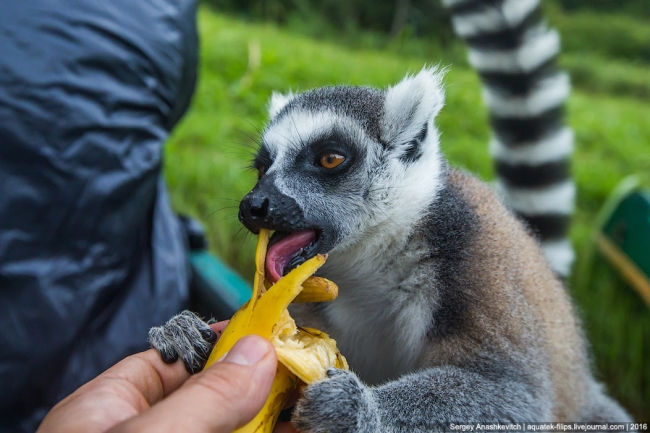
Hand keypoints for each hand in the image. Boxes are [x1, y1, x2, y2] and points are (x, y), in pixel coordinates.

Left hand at [38, 322, 280, 432]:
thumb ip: (203, 396)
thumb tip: (255, 352)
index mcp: (108, 410)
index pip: (176, 355)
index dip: (226, 340)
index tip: (270, 330)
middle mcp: (145, 431)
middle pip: (213, 394)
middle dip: (260, 380)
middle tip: (303, 369)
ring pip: (234, 425)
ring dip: (272, 411)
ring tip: (308, 400)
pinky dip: (273, 431)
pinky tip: (295, 426)